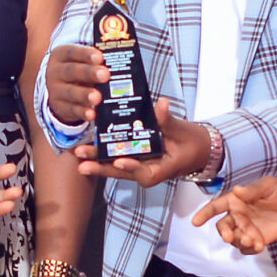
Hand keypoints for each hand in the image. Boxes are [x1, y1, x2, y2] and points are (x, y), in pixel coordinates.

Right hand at [45, 44, 108, 128]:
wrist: (57, 89)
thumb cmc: (76, 70)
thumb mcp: (80, 61)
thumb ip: (95, 61)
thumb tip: (118, 62)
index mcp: (61, 56)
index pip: (72, 52)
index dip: (85, 54)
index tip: (100, 57)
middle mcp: (56, 72)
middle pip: (72, 71)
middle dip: (89, 73)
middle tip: (105, 75)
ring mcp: (56, 91)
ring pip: (70, 92)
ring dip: (85, 95)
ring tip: (97, 97)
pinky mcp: (60, 107)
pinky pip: (71, 110)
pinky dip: (82, 112)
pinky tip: (92, 114)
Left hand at [74, 96, 215, 187]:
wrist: (198, 149)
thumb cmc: (193, 143)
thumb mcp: (184, 132)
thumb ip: (169, 121)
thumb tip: (161, 104)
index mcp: (160, 169)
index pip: (143, 172)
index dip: (132, 167)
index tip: (120, 161)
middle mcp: (146, 170)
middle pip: (121, 171)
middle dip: (101, 167)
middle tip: (82, 164)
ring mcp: (139, 165)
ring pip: (115, 165)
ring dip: (97, 159)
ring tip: (78, 154)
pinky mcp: (135, 157)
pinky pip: (117, 155)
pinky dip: (104, 151)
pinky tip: (88, 144)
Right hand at [194, 178, 276, 253]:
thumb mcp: (269, 186)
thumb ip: (252, 190)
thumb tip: (238, 191)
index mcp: (237, 200)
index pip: (217, 206)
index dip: (205, 213)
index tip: (195, 222)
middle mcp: (239, 215)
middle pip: (223, 226)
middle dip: (223, 233)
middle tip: (230, 237)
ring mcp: (247, 229)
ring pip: (234, 239)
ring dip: (239, 241)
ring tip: (253, 240)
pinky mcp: (257, 239)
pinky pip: (246, 248)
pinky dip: (250, 249)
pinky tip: (259, 245)